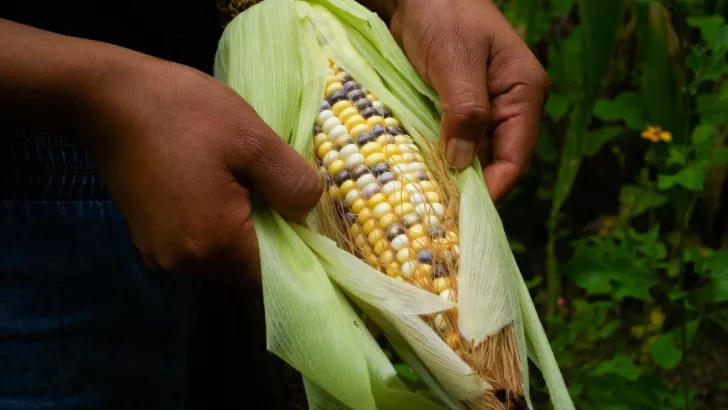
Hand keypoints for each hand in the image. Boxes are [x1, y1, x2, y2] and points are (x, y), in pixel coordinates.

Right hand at [0, 19, 322, 287]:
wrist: (108, 100)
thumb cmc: (184, 113)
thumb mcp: (252, 139)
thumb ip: (291, 183)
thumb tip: (308, 213)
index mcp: (215, 243)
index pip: (277, 273)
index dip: (301, 250)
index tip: (308, 220)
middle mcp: (186, 264)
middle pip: (250, 270)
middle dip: (273, 238)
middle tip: (280, 194)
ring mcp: (163, 257)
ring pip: (226, 259)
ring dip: (245, 232)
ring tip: (248, 187)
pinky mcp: (150, 243)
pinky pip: (201, 247)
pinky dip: (219, 228)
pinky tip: (220, 190)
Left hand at [388, 0, 549, 201]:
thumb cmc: (445, 15)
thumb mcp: (455, 61)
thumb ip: (465, 111)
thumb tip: (462, 164)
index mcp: (524, 93)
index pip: (515, 156)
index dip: (493, 188)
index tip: (462, 213)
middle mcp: (509, 106)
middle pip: (495, 161)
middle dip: (469, 187)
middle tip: (438, 214)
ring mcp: (483, 108)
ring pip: (472, 155)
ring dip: (450, 175)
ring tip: (425, 201)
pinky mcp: (457, 107)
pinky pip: (452, 141)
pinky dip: (437, 158)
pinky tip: (418, 174)